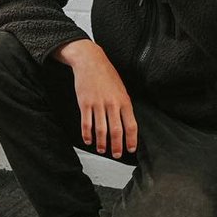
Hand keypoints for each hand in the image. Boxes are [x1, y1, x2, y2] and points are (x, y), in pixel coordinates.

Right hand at [54, 40, 137, 157]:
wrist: (90, 61)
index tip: (131, 149)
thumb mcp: (121, 89)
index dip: (131, 140)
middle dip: (117, 146)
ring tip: (102, 149)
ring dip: (102, 143)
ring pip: (101, 130)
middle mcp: (112, 104)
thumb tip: (126, 123)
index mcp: (124, 101)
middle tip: (117, 155)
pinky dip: (87, 134)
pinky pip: (86, 123)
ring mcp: (98, 104)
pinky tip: (88, 140)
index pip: (131, 125)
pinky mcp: (84, 103)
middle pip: (116, 131)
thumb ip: (124, 106)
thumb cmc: (106, 75)